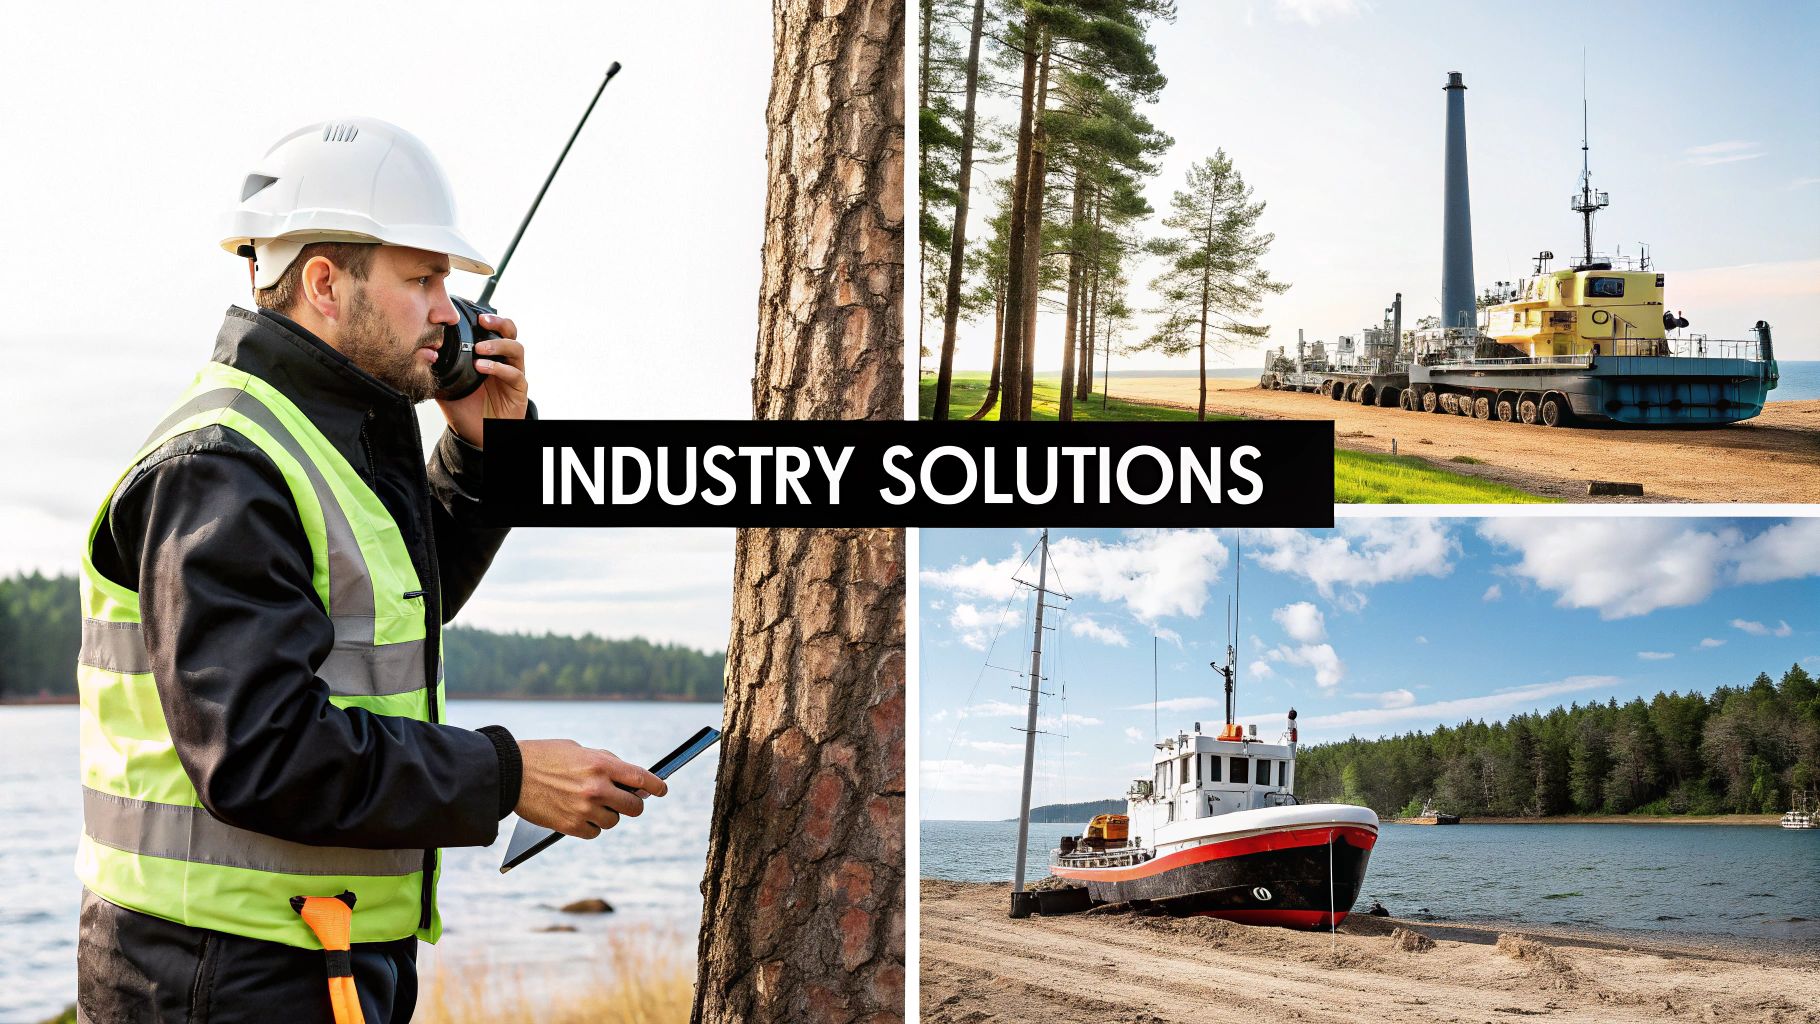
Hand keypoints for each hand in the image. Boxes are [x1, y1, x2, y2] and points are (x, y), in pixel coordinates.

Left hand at [436, 313, 527, 447]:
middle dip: (499, 323)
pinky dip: (499, 368)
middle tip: (483, 322)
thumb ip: (439, 371)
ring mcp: (513, 375)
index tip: (473, 314)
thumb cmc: (466, 410)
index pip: (494, 331)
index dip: (488, 319)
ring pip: (516, 349)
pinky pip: (515, 374)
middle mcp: (504, 362)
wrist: (477, 436)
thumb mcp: (446, 387)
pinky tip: (483, 368)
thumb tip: (421, 356)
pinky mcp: (519, 391)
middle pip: (511, 333)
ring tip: (480, 349)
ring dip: (498, 345)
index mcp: (489, 357)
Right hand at [514, 738, 668, 838]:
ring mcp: (584, 809)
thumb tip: (630, 778)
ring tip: (594, 804)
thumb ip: (606, 763)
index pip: (640, 778)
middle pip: (633, 806)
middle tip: (628, 801)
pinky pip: (594, 832)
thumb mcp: (579, 751)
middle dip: (633, 804)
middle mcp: (596, 788)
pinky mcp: (570, 826)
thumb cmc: (545, 756)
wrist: (509, 773)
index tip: (662, 789)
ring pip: (614, 821)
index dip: (656, 786)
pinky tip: (581, 815)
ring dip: (609, 814)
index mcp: (601, 765)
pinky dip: (592, 826)